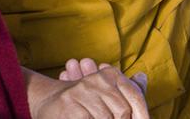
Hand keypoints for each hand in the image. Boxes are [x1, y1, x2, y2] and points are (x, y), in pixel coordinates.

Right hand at [31, 65, 148, 118]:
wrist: (47, 101)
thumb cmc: (83, 101)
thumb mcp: (105, 91)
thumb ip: (127, 88)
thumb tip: (142, 78)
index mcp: (110, 75)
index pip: (135, 96)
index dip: (141, 114)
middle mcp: (97, 80)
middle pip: (123, 111)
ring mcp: (82, 92)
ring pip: (106, 118)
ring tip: (96, 118)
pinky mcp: (69, 106)